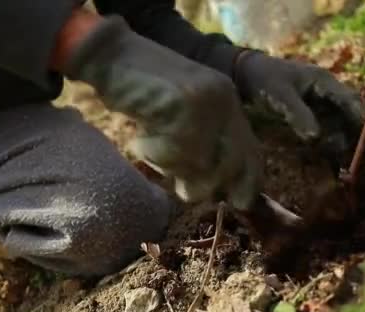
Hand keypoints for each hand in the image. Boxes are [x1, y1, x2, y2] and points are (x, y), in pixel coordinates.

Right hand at [64, 15, 262, 209]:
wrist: (111, 56)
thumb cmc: (142, 92)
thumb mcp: (183, 118)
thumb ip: (203, 146)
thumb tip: (219, 193)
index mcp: (229, 102)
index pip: (253, 153)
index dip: (249, 184)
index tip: (238, 203)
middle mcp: (224, 100)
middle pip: (229, 168)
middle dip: (202, 184)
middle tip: (178, 181)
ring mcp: (206, 101)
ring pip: (198, 165)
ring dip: (169, 166)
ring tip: (151, 144)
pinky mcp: (183, 103)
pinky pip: (171, 152)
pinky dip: (150, 152)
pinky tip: (140, 135)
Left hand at [233, 50, 363, 162]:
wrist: (248, 74)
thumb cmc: (265, 80)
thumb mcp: (281, 97)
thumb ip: (298, 115)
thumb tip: (316, 138)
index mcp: (323, 81)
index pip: (349, 99)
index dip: (358, 118)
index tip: (361, 139)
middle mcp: (327, 90)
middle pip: (348, 111)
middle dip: (352, 131)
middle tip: (354, 154)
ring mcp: (320, 101)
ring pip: (339, 120)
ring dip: (341, 136)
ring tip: (341, 157)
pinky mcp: (312, 111)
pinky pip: (326, 125)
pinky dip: (328, 137)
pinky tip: (327, 152)